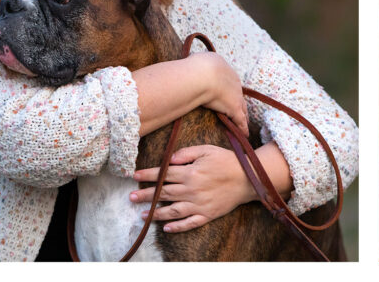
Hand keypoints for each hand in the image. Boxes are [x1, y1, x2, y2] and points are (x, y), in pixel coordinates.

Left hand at [131, 145, 251, 231]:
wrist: (247, 178)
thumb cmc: (227, 160)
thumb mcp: (207, 149)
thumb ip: (186, 153)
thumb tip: (169, 160)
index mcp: (190, 172)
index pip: (164, 174)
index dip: (148, 175)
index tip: (134, 176)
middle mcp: (191, 190)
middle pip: (163, 193)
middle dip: (145, 195)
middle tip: (130, 198)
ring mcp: (198, 204)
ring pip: (172, 211)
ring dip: (156, 213)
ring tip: (143, 215)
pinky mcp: (206, 215)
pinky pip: (188, 223)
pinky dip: (176, 227)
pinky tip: (166, 228)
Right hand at [191, 52, 247, 133]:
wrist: (204, 74)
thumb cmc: (199, 67)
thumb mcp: (201, 61)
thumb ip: (200, 65)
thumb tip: (194, 65)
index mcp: (226, 72)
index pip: (231, 84)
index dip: (230, 91)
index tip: (229, 95)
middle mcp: (234, 83)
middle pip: (239, 96)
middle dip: (240, 103)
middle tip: (241, 110)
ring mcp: (236, 97)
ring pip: (242, 108)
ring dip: (244, 115)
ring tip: (245, 122)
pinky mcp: (234, 109)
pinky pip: (240, 120)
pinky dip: (242, 127)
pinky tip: (245, 133)